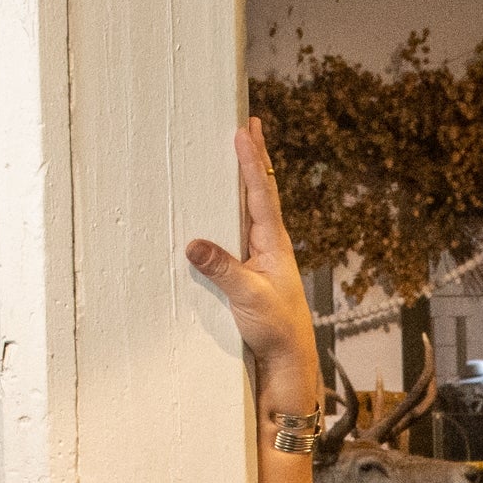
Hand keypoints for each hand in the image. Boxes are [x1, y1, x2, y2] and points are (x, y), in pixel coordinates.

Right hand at [186, 118, 321, 407]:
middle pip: (260, 191)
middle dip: (254, 158)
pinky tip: (228, 206)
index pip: (260, 193)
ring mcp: (262, 255)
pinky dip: (235, 208)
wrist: (289, 358)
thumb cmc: (276, 328)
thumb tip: (193, 244)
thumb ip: (222, 269)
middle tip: (250, 125)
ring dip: (245, 179)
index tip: (245, 130)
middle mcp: (270, 243)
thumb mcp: (247, 296)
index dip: (251, 161)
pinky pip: (241, 229)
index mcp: (273, 242)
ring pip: (252, 208)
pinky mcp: (252, 270)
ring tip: (241, 152)